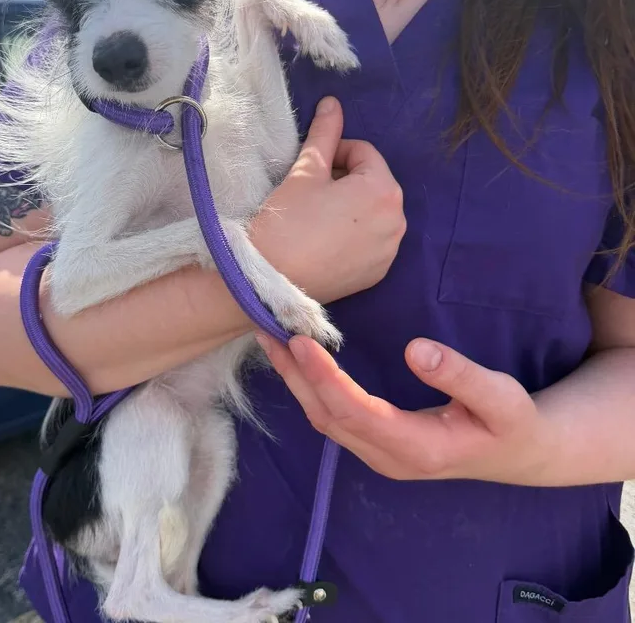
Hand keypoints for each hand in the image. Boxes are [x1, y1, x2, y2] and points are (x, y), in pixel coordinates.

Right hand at [251, 97, 405, 304]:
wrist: (269, 279)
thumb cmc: (288, 220)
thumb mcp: (305, 171)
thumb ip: (324, 134)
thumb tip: (333, 101)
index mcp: (384, 189)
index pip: (363, 153)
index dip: (334, 153)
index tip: (309, 168)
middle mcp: (398, 220)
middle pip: (372, 183)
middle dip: (345, 180)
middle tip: (311, 191)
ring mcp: (389, 251)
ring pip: (373, 213)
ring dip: (351, 206)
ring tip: (317, 216)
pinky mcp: (377, 274)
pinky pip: (372, 241)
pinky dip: (354, 234)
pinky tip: (325, 240)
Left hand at [256, 334, 557, 485]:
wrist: (519, 454)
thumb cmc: (512, 423)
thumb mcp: (501, 398)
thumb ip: (461, 375)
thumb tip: (415, 349)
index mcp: (417, 448)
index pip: (354, 412)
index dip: (323, 377)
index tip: (300, 340)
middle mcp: (388, 458)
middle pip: (326, 417)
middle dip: (294, 374)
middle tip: (267, 328)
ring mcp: (379, 455)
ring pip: (323, 419)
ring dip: (295, 380)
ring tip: (271, 338)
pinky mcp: (376, 444)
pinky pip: (332, 417)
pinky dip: (309, 387)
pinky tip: (298, 360)